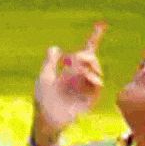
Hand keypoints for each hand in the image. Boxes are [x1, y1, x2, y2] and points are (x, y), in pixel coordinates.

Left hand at [32, 22, 105, 145]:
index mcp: (70, 71)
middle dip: (88, 55)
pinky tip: (89, 77)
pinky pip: (97, 86)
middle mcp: (81, 78)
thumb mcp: (44, 78)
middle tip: (80, 57)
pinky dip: (94, 78)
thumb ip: (50, 62)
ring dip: (90, 66)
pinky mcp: (90, 99)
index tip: (102, 24)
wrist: (46, 121)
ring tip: (81, 67)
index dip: (94, 38)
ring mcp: (86, 88)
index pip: (85, 52)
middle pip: (92, 59)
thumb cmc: (42, 101)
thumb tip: (55, 47)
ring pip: (96, 70)